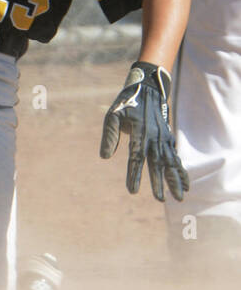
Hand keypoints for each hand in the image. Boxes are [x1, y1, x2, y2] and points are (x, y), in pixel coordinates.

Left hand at [99, 61, 188, 201]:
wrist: (147, 89)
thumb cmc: (126, 103)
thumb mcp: (112, 115)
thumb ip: (109, 135)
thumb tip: (104, 157)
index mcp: (139, 132)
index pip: (136, 157)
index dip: (134, 174)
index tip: (133, 190)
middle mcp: (154, 137)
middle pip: (157, 164)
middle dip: (159, 182)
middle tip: (161, 200)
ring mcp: (164, 139)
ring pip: (171, 163)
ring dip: (175, 180)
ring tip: (179, 198)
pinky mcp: (168, 139)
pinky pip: (176, 158)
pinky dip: (181, 172)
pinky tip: (186, 186)